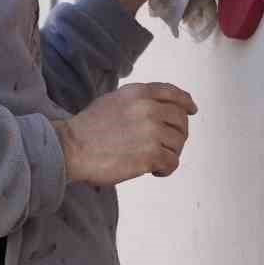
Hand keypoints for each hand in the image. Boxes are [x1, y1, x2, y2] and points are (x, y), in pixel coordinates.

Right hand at [53, 82, 196, 184]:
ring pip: (178, 143)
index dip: (186, 102)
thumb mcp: (113, 101)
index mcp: (139, 93)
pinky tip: (156, 171)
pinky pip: (173, 161)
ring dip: (170, 153)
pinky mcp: (151, 155)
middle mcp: (149, 109)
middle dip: (179, 134)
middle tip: (168, 146)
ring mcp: (151, 132)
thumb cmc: (87, 129)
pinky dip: (167, 169)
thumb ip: (138, 101)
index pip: (173, 94)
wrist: (71, 148)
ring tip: (156, 161)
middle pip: (181, 120)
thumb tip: (159, 109)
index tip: (192, 110)